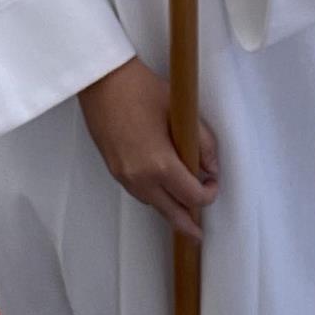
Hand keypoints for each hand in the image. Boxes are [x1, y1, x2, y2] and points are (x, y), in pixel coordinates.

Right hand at [78, 56, 218, 239]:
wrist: (102, 80)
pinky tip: (161, 187)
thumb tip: (212, 165)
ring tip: (183, 207)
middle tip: (197, 235)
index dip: (208, 194)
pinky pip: (138, 192)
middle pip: (170, 213)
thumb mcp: (181, 111)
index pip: (191, 196)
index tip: (213, 182)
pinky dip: (153, 194)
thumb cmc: (139, 88)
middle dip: (187, 224)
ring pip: (152, 204)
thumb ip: (202, 141)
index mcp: (159, 163)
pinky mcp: (113, 169)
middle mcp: (139, 177)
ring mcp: (123, 175)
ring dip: (169, 207)